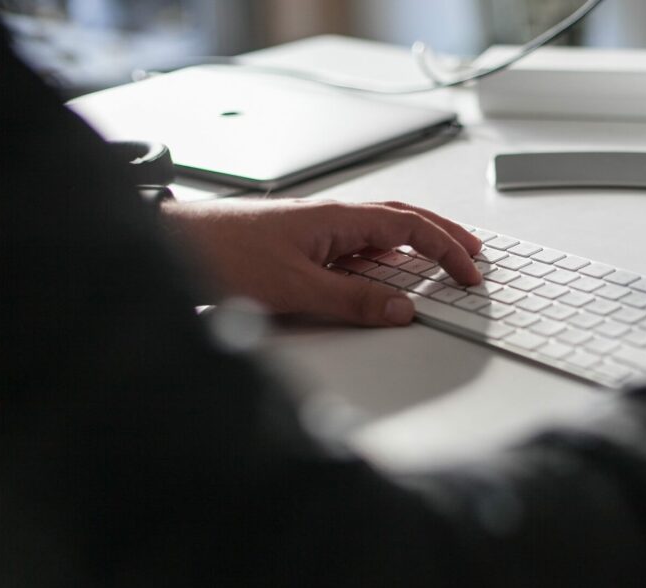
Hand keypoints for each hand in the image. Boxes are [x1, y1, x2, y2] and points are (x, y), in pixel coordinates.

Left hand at [160, 198, 482, 325]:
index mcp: (340, 219)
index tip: (469, 273)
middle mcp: (333, 219)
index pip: (411, 227)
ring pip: (381, 234)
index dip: (447, 249)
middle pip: (404, 220)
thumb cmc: (224, 254)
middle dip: (443, 236)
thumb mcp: (296, 288)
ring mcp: (319, 232)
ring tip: (440, 263)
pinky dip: (384, 261)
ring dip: (415, 247)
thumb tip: (401, 310)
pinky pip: (357, 250)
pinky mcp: (304, 247)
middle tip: (472, 254)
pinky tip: (385, 276)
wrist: (173, 246)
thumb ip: (352, 301)